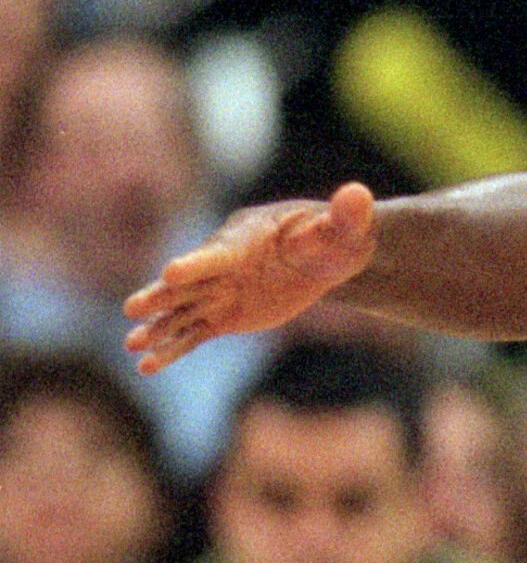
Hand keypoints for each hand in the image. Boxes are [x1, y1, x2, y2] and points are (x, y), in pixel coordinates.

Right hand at [127, 182, 375, 373]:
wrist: (328, 255)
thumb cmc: (335, 236)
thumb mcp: (345, 228)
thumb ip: (346, 216)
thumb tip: (358, 196)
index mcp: (247, 239)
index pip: (218, 254)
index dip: (197, 265)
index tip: (171, 273)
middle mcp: (224, 264)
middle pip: (188, 283)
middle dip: (162, 295)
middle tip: (134, 308)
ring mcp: (220, 291)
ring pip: (184, 311)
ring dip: (159, 327)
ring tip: (132, 345)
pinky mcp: (225, 316)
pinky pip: (194, 334)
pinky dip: (173, 349)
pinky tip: (147, 366)